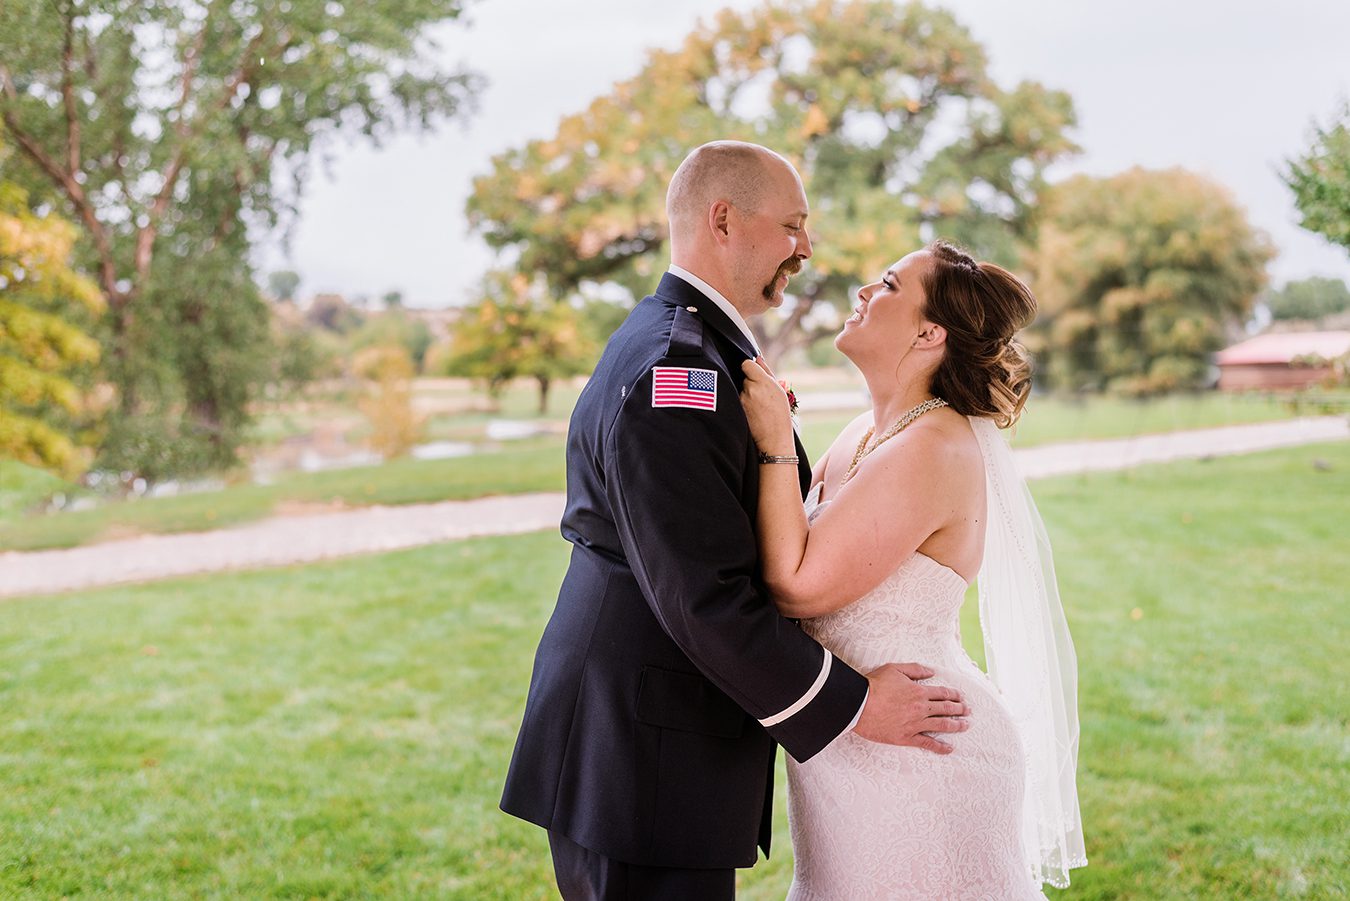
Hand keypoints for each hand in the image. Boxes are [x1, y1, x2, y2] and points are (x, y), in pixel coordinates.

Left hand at [739, 358, 793, 452]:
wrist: (774, 437)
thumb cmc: (780, 414)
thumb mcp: (778, 390)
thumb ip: (766, 371)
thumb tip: (757, 358)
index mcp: (762, 381)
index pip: (746, 364)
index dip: (750, 367)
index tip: (754, 373)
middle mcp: (750, 389)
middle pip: (745, 377)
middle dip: (751, 383)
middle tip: (763, 396)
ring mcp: (742, 399)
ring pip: (741, 389)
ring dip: (747, 394)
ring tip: (759, 407)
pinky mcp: (736, 408)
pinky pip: (738, 400)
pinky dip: (744, 403)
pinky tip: (753, 412)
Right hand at [852, 663, 968, 754]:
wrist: (858, 704)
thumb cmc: (874, 685)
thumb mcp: (894, 669)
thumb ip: (915, 669)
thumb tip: (931, 672)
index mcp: (919, 692)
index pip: (943, 693)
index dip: (954, 695)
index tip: (962, 697)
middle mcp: (921, 708)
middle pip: (946, 709)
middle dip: (959, 709)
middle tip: (968, 711)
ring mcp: (915, 724)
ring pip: (941, 726)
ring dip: (956, 726)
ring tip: (965, 725)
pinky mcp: (906, 738)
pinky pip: (927, 744)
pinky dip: (940, 747)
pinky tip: (949, 748)